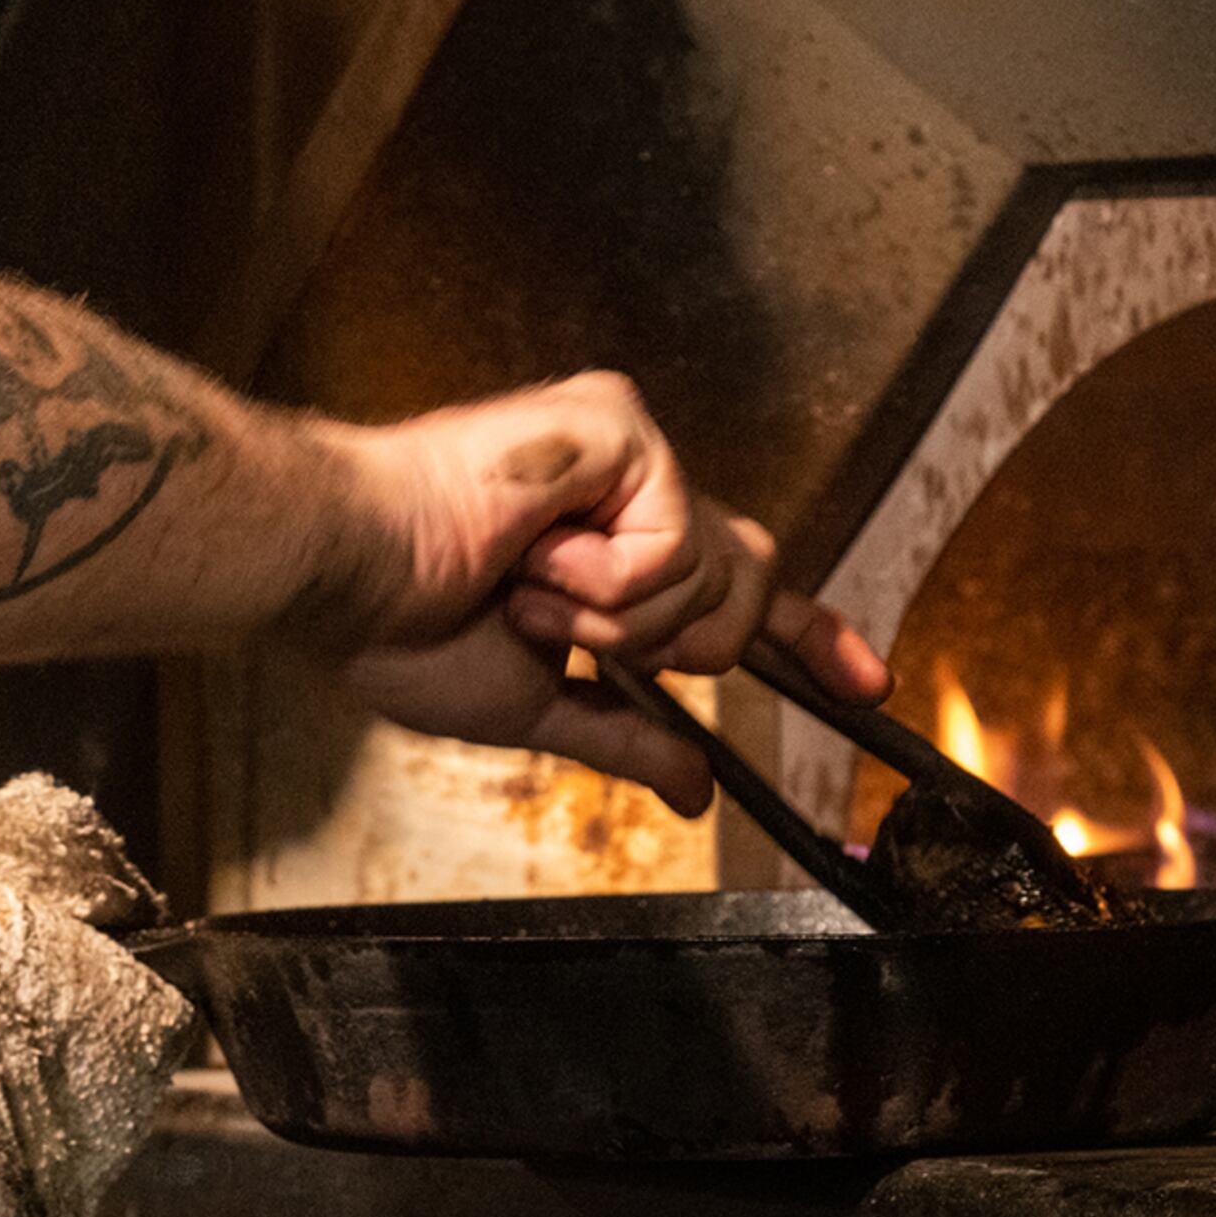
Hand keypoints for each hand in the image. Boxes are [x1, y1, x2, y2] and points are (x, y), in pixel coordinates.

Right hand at [330, 374, 886, 813]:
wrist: (348, 574)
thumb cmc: (401, 625)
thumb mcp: (531, 706)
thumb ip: (622, 736)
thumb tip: (694, 789)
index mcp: (609, 547)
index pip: (738, 589)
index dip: (809, 637)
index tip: (867, 686)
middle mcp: (630, 488)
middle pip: (744, 588)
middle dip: (669, 642)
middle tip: (549, 626)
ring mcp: (630, 452)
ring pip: (714, 578)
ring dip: (613, 620)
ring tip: (522, 590)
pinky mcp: (620, 427)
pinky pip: (676, 547)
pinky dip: (605, 583)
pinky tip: (532, 559)